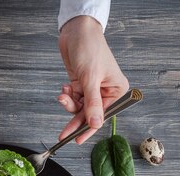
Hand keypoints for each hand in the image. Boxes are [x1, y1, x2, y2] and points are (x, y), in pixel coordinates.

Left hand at [57, 16, 128, 143]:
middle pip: (89, 114)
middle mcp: (106, 91)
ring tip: (63, 95)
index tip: (77, 140)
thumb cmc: (90, 49)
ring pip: (79, 107)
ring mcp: (92, 88)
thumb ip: (92, 103)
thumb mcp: (91, 78)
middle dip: (75, 121)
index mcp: (116, 90)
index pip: (103, 115)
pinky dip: (67, 96)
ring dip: (69, 104)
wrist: (76, 32)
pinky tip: (65, 88)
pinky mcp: (81, 84)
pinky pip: (73, 98)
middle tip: (63, 134)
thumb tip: (95, 124)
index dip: (89, 129)